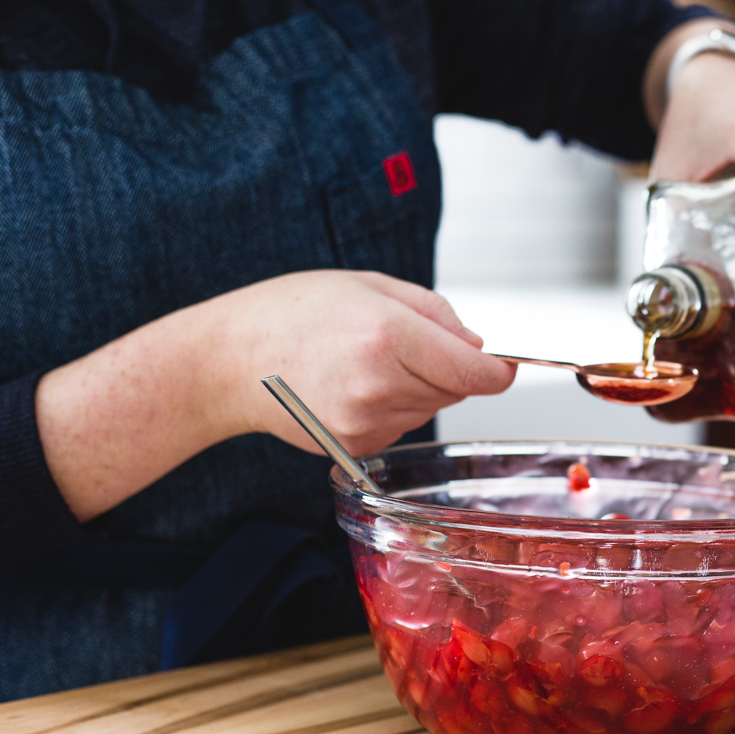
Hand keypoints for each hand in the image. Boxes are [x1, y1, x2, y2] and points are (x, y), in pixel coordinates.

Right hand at [215, 270, 513, 456]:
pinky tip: (354, 386)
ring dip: (418, 387)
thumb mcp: (371, 287)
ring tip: (366, 361)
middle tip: (402, 342)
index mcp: (389, 336)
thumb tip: (477, 345)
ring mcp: (367, 421)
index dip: (499, 370)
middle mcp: (380, 384)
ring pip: (430, 408)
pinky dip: (393, 407)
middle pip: (456, 388)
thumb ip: (435, 313)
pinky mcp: (356, 446)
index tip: (506, 364)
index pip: (475, 371)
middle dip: (446, 367)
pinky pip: (402, 425)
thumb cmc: (291, 313)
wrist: (228, 360)